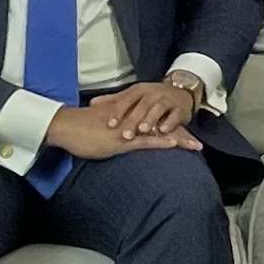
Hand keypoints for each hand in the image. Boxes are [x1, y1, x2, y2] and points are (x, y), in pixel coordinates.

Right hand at [45, 104, 199, 159]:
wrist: (65, 126)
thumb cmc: (78, 129)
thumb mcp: (100, 129)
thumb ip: (113, 131)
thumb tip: (118, 138)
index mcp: (128, 117)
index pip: (154, 121)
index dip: (171, 128)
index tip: (186, 134)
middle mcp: (131, 120)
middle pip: (162, 126)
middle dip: (182, 135)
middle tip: (198, 143)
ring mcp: (128, 129)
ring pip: (159, 132)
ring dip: (179, 139)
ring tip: (196, 146)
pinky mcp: (121, 140)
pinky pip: (145, 140)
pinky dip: (161, 141)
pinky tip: (175, 143)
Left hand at [85, 77, 199, 141]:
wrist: (180, 92)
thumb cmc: (151, 98)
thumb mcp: (133, 97)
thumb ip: (113, 101)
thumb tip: (92, 103)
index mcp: (139, 90)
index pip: (126, 99)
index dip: (118, 111)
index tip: (109, 124)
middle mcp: (152, 93)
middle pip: (142, 106)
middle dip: (133, 120)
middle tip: (125, 135)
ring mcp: (167, 99)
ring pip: (158, 108)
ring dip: (150, 119)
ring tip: (143, 130)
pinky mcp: (180, 107)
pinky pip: (174, 115)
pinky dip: (169, 122)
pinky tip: (162, 131)